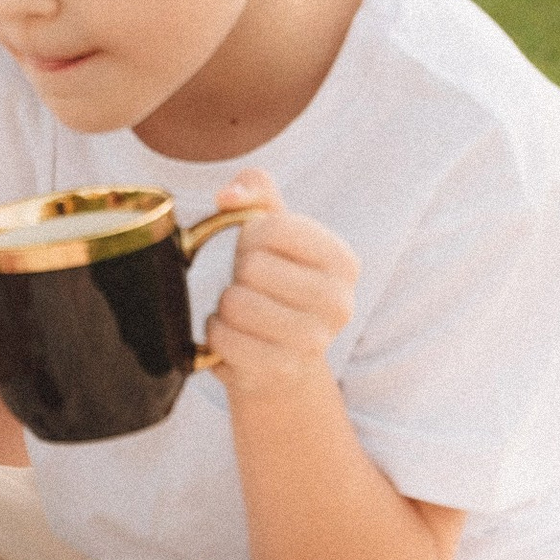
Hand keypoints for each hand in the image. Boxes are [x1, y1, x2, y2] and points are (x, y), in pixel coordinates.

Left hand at [202, 168, 356, 394]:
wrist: (282, 354)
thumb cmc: (274, 276)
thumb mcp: (270, 225)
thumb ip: (253, 187)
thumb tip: (227, 197)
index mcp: (343, 261)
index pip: (271, 227)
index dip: (250, 236)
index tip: (261, 251)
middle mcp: (339, 303)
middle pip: (252, 267)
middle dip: (239, 273)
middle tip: (253, 286)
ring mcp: (313, 342)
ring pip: (235, 304)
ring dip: (226, 305)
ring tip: (244, 310)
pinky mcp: (281, 371)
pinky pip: (222, 339)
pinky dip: (217, 333)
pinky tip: (235, 335)